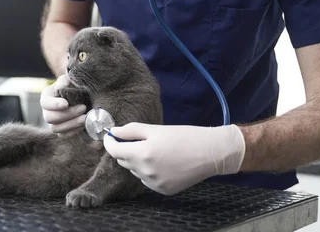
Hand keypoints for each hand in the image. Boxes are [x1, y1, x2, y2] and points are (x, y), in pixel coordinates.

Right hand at [40, 74, 86, 132]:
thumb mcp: (68, 80)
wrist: (79, 96)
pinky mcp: (61, 131)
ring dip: (72, 124)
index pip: (45, 103)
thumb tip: (63, 84)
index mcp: (46, 98)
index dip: (54, 104)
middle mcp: (47, 112)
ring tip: (85, 118)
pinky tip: (84, 124)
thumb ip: (64, 81)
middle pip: (50, 118)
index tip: (65, 103)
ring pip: (56, 129)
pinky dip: (74, 131)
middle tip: (83, 108)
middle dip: (67, 114)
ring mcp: (53, 123)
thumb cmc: (72, 87)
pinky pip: (64, 136)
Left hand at [103, 123, 244, 195]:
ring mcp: (155, 183)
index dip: (110, 142)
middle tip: (137, 139)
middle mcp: (146, 172)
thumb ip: (131, 131)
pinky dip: (149, 171)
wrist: (210, 152)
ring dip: (138, 161)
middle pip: (124, 161)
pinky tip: (163, 162)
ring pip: (136, 171)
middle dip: (126, 150)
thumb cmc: (184, 136)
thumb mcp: (156, 129)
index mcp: (143, 154)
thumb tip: (113, 132)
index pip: (115, 151)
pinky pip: (147, 180)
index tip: (110, 136)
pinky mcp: (163, 190)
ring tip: (156, 150)